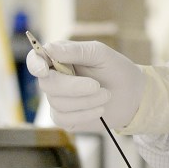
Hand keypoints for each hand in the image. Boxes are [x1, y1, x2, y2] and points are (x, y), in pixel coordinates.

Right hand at [25, 40, 146, 131]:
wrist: (133, 96)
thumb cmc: (116, 69)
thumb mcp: (101, 54)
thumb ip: (76, 51)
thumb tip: (49, 48)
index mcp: (60, 58)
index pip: (35, 59)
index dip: (35, 64)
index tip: (44, 70)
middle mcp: (54, 78)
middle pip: (47, 84)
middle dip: (73, 87)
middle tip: (97, 86)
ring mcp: (57, 99)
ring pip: (58, 103)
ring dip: (87, 100)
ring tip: (106, 95)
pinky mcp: (64, 117)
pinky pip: (64, 119)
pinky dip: (85, 114)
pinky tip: (100, 109)